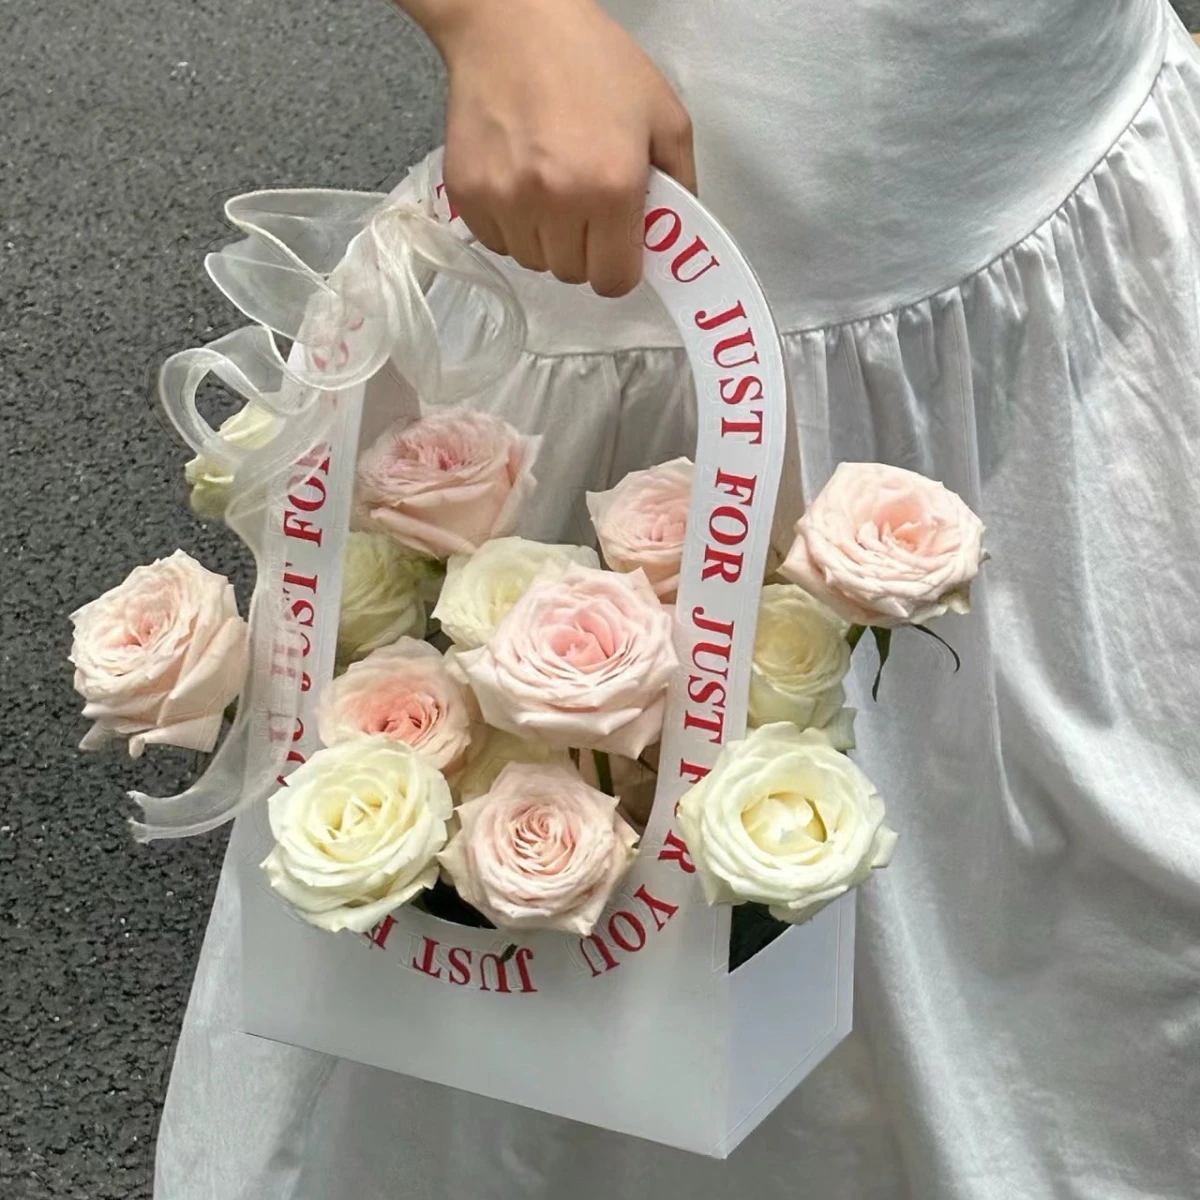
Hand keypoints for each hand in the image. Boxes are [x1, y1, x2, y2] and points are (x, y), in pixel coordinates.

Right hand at [423, 0, 694, 295]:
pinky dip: (510, 225)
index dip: (619, 267)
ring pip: (533, 261)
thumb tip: (670, 237)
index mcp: (612, 187)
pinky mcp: (468, 194)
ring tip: (549, 186)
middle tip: (584, 203)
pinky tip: (519, 180)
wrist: (509, 21)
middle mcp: (557, 202)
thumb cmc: (590, 60)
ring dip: (545, 238)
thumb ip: (680, 182)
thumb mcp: (663, 112)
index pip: (614, 281)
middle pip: (572, 274)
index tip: (616, 245)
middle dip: (584, 249)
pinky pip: (496, 242)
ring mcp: (507, 201)